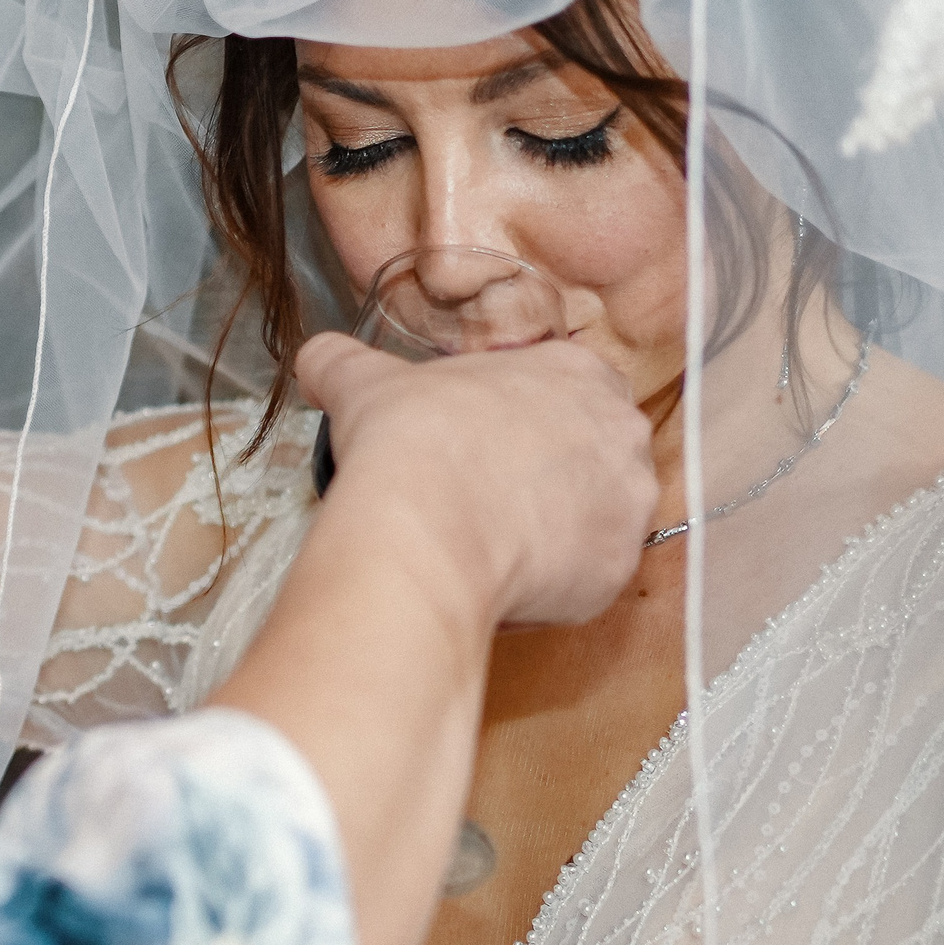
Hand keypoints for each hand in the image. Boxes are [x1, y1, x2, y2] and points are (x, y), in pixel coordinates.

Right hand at [294, 334, 655, 631]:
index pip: (572, 386)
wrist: (425, 531)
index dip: (527, 415)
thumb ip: (343, 362)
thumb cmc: (411, 444)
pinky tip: (502, 577)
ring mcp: (627, 506)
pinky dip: (552, 584)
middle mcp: (622, 434)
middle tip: (491, 492)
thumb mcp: (366, 382)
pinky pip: (588, 578)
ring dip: (555, 528)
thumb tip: (316, 360)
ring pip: (596, 518)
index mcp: (579, 372)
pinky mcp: (616, 572)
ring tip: (493, 540)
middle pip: (595, 453)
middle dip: (551, 474)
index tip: (490, 440)